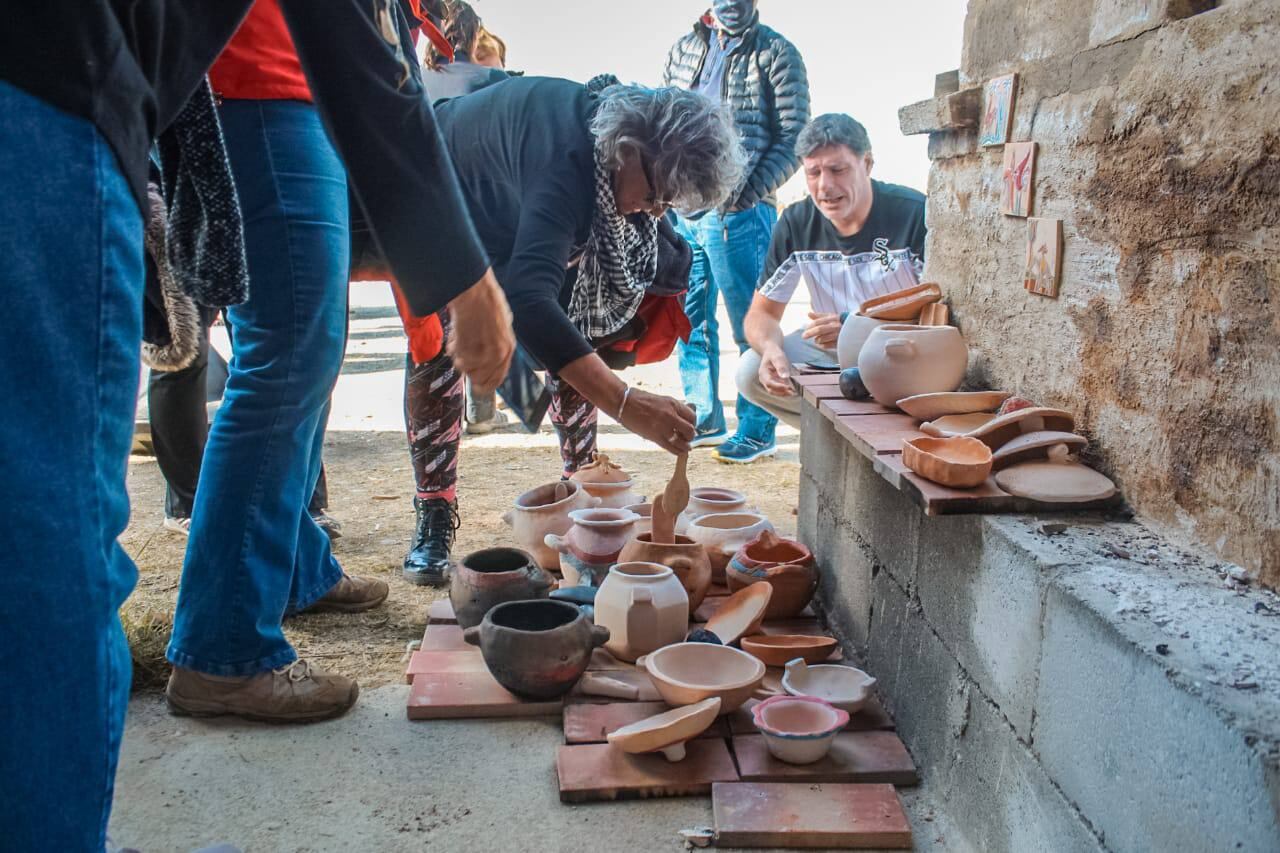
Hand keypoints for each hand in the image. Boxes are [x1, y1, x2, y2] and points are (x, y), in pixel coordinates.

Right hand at [447, 268, 513, 393]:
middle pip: (478, 379)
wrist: (473, 292)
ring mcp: (480, 352)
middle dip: (469, 368)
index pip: (497, 379)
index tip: (477, 387)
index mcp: (508, 348)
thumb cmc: (487, 301)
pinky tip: (455, 333)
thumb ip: (497, 343)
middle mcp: (497, 355)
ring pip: (463, 368)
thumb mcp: (501, 324)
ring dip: (459, 355)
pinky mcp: (465, 349)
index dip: (485, 384)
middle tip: (464, 354)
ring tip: (460, 337)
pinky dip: (451, 347)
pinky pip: (454, 357)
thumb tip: (490, 358)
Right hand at [618, 388, 695, 454]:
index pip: (692, 417)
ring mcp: (663, 427)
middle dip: (690, 436)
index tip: (689, 426)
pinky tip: (678, 451)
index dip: (693, 424)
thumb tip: (683, 417)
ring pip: (682, 441)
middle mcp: (671, 415)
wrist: (624, 403)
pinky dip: (677, 451)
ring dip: (685, 445)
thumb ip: (674, 408)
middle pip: (690, 430)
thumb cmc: (641, 400)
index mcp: (673, 404)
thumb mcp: (662, 400)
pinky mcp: (655, 436)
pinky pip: (671, 447)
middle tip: (687, 437)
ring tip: (685, 447)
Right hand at [758, 344, 794, 396]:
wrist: (771, 352)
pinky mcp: (773, 383)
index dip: (779, 386)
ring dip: (784, 393)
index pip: (769, 383)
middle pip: (771, 390)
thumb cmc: (774, 354)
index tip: (789, 387)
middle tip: (793, 391)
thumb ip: (781, 366)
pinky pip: (778, 390)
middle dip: (782, 392)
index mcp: (763, 373)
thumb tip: (785, 377)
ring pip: (775, 392)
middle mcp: (764, 379)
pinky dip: (785, 391)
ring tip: (794, 392)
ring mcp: (768, 382)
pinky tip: (792, 389)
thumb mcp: (778, 357)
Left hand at [801, 311, 842, 349]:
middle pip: (819, 329)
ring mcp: (838, 335)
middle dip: (809, 333)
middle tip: (803, 337)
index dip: (810, 326)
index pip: (818, 322)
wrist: (857, 332)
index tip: (806, 330)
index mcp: (833, 318)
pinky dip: (822, 345)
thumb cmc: (841, 324)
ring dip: (817, 340)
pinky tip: (824, 344)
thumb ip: (820, 316)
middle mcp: (836, 326)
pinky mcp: (839, 344)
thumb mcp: (832, 317)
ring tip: (819, 340)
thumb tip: (808, 313)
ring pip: (821, 339)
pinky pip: (825, 346)